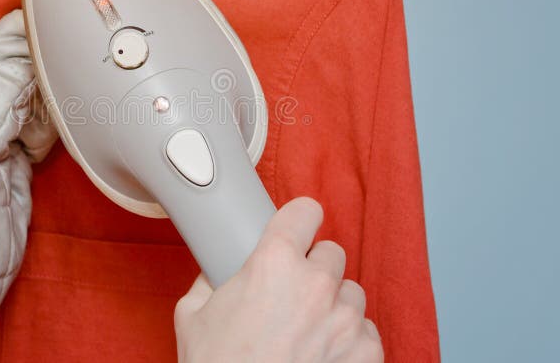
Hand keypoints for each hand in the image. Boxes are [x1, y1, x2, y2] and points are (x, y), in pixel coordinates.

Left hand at [0, 0, 55, 361]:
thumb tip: (28, 23)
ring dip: (42, 87)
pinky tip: (50, 124)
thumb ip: (8, 62)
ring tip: (53, 91)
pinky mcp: (8, 151)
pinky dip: (49, 119)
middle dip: (27, 51)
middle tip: (58, 41)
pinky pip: (37, 119)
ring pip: (23, 86)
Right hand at [174, 197, 382, 362]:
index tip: (297, 229)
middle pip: (331, 253)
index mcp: (273, 263)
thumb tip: (215, 270)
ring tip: (306, 330)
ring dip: (333, 305)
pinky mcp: (365, 354)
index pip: (306, 211)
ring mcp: (345, 321)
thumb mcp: (192, 315)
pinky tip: (324, 353)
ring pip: (352, 293)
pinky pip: (368, 331)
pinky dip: (350, 341)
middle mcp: (315, 284)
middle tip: (290, 294)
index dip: (299, 220)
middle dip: (313, 269)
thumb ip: (209, 281)